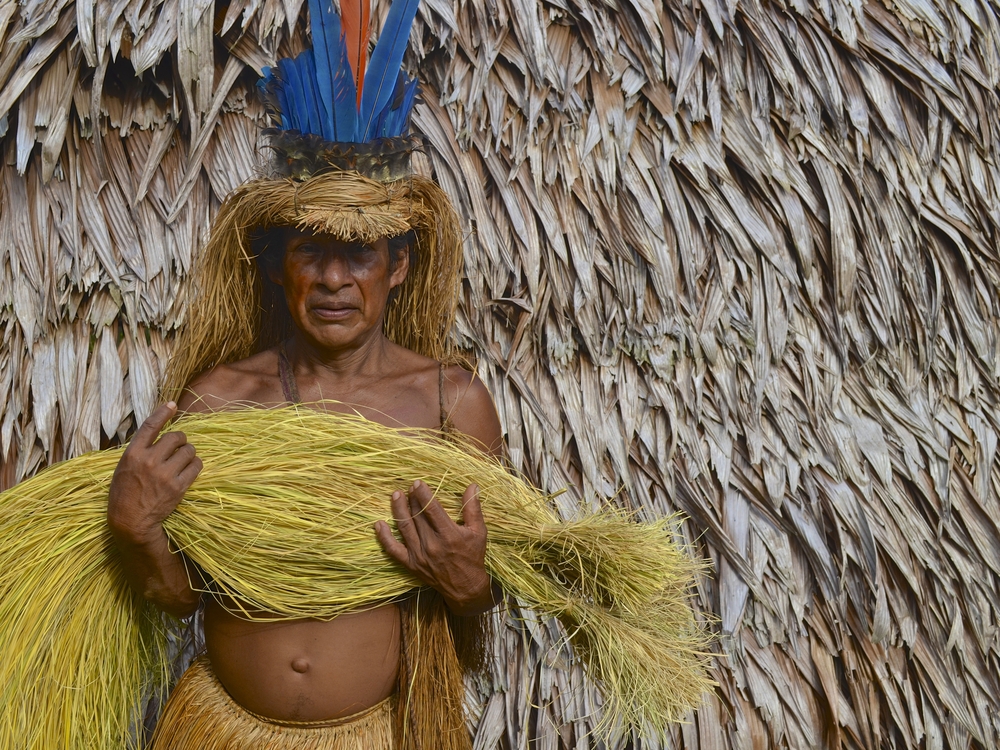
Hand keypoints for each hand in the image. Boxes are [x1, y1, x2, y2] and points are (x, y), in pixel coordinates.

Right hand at [108, 402, 202, 541]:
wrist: (131, 522)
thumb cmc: (125, 493)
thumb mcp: (124, 467)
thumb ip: (138, 450)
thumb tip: (156, 432)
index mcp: (133, 454)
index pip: (150, 426)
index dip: (163, 413)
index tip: (173, 404)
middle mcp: (149, 461)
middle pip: (176, 437)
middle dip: (181, 440)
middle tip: (178, 447)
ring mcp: (164, 475)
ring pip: (189, 451)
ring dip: (189, 453)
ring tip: (183, 460)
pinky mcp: (178, 487)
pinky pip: (196, 466)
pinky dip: (195, 465)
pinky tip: (190, 469)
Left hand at [375, 480, 495, 614]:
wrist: (465, 587)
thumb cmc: (473, 556)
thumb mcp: (479, 531)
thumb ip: (473, 508)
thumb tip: (473, 486)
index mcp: (449, 535)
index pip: (432, 509)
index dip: (422, 494)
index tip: (417, 483)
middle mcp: (432, 544)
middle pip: (417, 516)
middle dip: (412, 499)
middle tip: (409, 487)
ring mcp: (419, 555)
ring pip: (404, 528)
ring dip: (398, 510)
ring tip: (395, 495)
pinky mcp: (411, 564)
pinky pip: (393, 550)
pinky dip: (384, 538)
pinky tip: (379, 524)